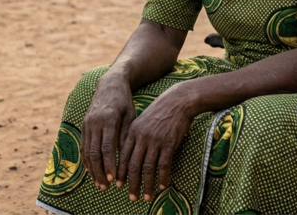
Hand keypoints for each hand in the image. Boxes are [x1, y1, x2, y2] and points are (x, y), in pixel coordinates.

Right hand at [81, 74, 135, 191]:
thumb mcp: (130, 115)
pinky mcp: (83, 125)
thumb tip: (125, 157)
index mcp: (109, 120)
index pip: (107, 147)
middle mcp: (95, 123)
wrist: (109, 84)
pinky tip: (92, 172)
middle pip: (94, 152)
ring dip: (92, 170)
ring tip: (99, 184)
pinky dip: (86, 161)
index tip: (113, 179)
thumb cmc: (124, 101)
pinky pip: (83, 146)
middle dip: (99, 172)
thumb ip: (126, 134)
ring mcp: (87, 124)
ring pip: (87, 151)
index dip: (110, 165)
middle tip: (105, 187)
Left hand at [117, 84, 194, 201]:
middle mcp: (142, 137)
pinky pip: (164, 164)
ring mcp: (156, 140)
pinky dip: (163, 177)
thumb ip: (135, 136)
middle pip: (134, 165)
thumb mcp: (142, 120)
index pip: (124, 156)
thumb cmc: (160, 111)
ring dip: (147, 185)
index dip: (121, 172)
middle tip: (131, 197)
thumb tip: (130, 155)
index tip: (118, 185)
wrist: (178, 100)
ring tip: (147, 197)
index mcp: (133, 131)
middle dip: (132, 184)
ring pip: (148, 168)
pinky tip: (163, 186)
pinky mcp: (169, 143)